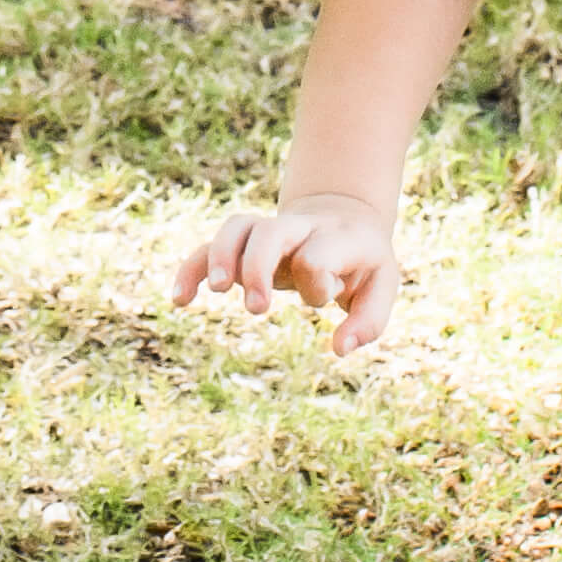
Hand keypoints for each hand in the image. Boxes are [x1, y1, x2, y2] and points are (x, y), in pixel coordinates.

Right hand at [172, 188, 406, 353]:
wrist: (343, 212)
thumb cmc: (362, 260)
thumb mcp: (382, 285)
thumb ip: (368, 321)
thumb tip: (339, 348)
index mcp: (336, 237)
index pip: (317, 254)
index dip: (315, 280)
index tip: (323, 296)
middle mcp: (299, 228)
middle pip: (270, 233)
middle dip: (257, 267)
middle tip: (257, 309)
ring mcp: (270, 231)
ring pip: (237, 227)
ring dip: (221, 256)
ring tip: (215, 292)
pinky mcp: (246, 242)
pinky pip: (212, 244)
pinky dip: (192, 267)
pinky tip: (179, 299)